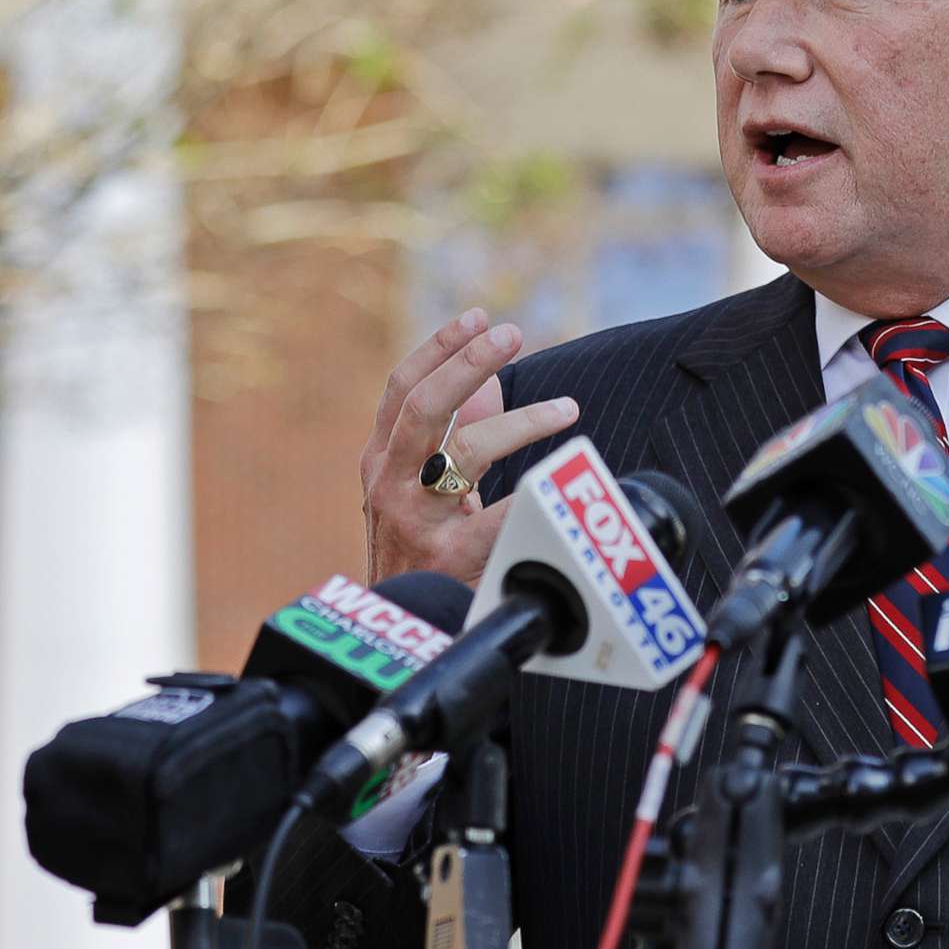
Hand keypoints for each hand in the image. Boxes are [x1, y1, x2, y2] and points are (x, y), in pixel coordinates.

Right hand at [359, 309, 579, 587]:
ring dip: (522, 422)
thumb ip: (449, 436)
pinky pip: (499, 514)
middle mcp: (389, 481)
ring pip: (466, 451)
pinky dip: (535, 492)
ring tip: (567, 407)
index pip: (403, 387)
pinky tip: (567, 478)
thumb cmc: (417, 551)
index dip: (440, 347)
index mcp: (381, 458)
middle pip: (424, 405)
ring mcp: (414, 517)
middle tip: (511, 334)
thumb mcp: (419, 489)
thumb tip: (488, 383)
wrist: (395, 632)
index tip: (479, 317)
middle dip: (467, 362)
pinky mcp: (447, 554)